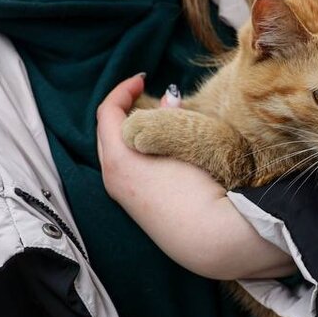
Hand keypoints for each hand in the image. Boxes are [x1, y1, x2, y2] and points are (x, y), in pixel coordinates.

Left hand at [95, 75, 294, 279]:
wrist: (210, 238)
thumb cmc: (199, 188)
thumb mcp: (186, 143)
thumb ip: (170, 118)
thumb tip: (167, 100)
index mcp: (118, 158)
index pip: (107, 112)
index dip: (123, 89)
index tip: (144, 78)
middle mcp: (112, 176)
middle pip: (107, 131)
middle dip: (125, 108)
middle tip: (149, 95)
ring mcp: (121, 194)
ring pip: (115, 150)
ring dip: (131, 130)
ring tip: (158, 120)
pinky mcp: (134, 206)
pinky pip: (125, 167)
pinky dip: (135, 149)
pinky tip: (160, 147)